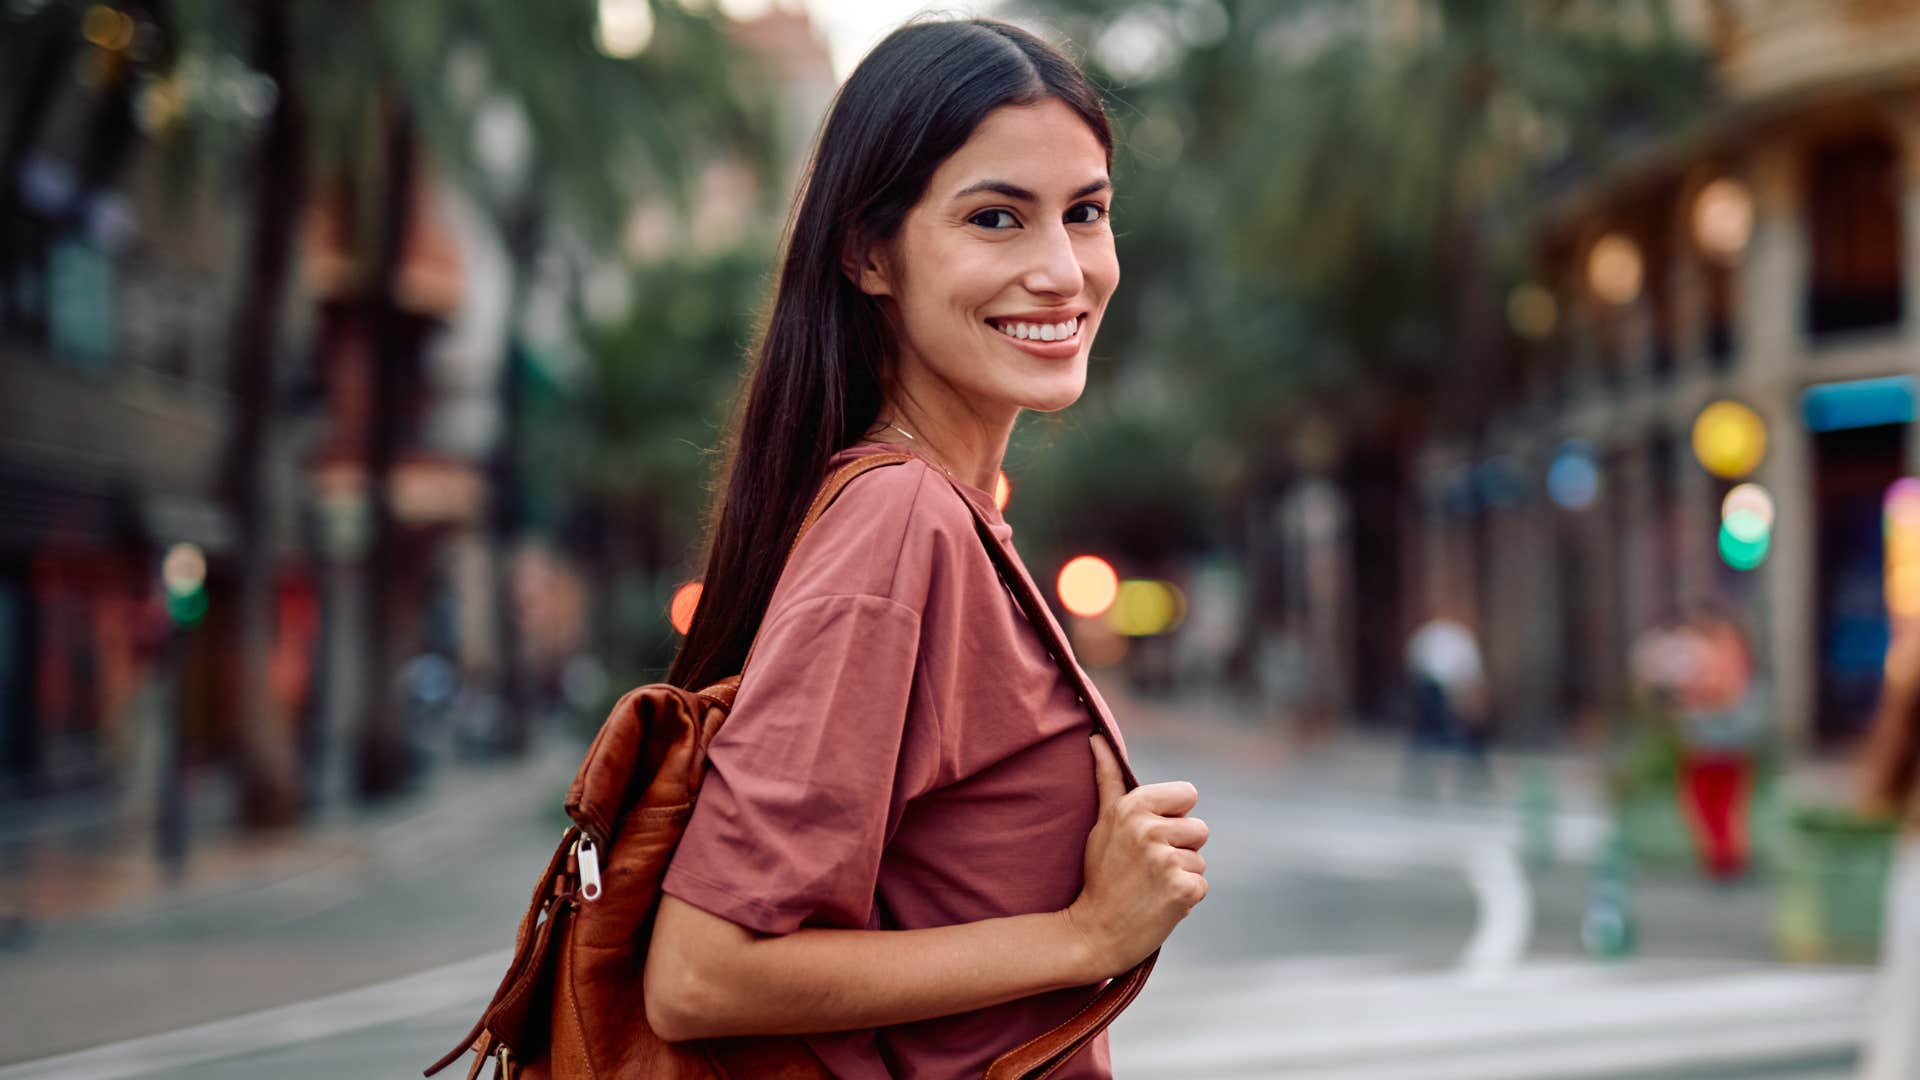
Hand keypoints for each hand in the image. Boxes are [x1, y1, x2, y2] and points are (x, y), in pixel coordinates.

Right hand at [1063, 734, 1208, 979]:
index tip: (1151, 836)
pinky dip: (1185, 899)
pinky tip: (1158, 903)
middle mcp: (1150, 828)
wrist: (1093, 932)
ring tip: (1151, 886)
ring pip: (1199, 860)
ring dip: (1182, 875)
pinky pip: (1201, 886)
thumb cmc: (1100, 875)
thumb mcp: (1102, 822)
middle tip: (1147, 868)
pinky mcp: (1183, 889)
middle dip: (1180, 849)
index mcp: (1133, 807)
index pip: (1188, 794)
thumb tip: (1097, 737)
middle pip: (1199, 829)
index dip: (1174, 817)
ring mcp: (1167, 859)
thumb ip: (1109, 779)